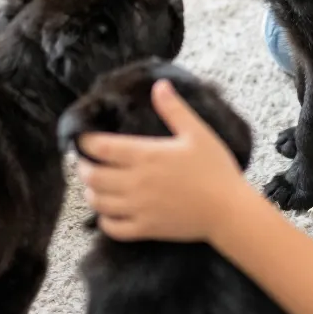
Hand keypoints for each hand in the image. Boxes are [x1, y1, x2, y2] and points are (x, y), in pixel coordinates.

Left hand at [76, 79, 253, 242]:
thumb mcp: (197, 133)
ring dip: (91, 191)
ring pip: (98, 202)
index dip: (85, 142)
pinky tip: (108, 211)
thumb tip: (159, 84)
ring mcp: (139, 208)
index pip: (101, 147)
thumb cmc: (215, 169)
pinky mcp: (145, 229)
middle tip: (86, 161)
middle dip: (83, 167)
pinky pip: (112, 228)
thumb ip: (174, 109)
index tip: (83, 139)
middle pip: (92, 175)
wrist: (229, 211)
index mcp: (146, 156)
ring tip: (95, 184)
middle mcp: (136, 182)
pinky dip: (104, 220)